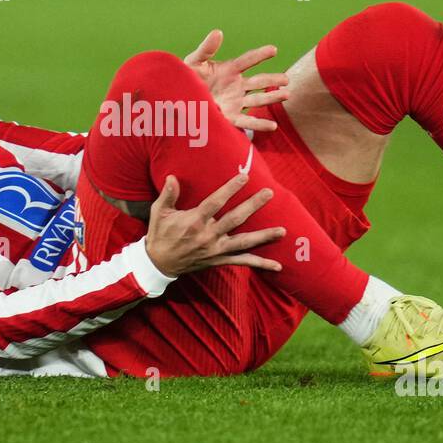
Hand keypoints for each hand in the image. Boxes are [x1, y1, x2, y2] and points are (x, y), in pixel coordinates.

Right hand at [144, 172, 284, 277]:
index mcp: (194, 222)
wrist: (159, 263)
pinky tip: (277, 265)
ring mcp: (215, 249)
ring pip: (244, 242)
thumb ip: (168, 195)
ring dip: (264, 236)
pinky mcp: (219, 260)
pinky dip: (260, 263)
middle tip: (269, 193)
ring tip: (283, 231)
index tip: (245, 177)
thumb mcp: (159, 213)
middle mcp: (208, 236)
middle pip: (235, 219)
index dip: (230, 189)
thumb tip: (172, 177)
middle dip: (253, 205)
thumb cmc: (160, 234)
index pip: (216, 203)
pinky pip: (242, 262)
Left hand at [184, 30, 289, 131]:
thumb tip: (218, 32)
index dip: (260, 54)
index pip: (248, 60)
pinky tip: (273, 126)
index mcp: (229, 70)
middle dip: (273, 80)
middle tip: (286, 79)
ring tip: (287, 94)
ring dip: (272, 97)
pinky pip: (247, 121)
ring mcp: (235, 102)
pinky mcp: (230, 117)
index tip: (273, 49)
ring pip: (258, 99)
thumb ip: (206, 49)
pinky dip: (260, 124)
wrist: (178, 100)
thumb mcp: (194, 62)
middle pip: (259, 81)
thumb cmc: (187, 78)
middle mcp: (236, 85)